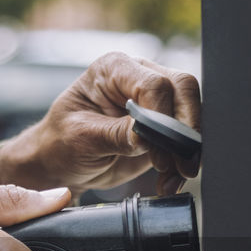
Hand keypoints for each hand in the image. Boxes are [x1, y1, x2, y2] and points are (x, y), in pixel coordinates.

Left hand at [0, 52, 200, 195]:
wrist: (60, 164)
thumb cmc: (60, 142)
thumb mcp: (81, 138)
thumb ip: (115, 134)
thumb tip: (147, 137)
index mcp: (114, 69)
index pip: (153, 83)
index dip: (161, 115)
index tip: (153, 145)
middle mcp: (138, 77)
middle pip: (182, 89)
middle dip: (186, 129)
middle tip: (181, 164)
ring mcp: (154, 102)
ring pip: (190, 114)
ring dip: (186, 150)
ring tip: (174, 178)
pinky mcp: (162, 127)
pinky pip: (184, 140)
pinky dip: (181, 163)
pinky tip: (169, 181)